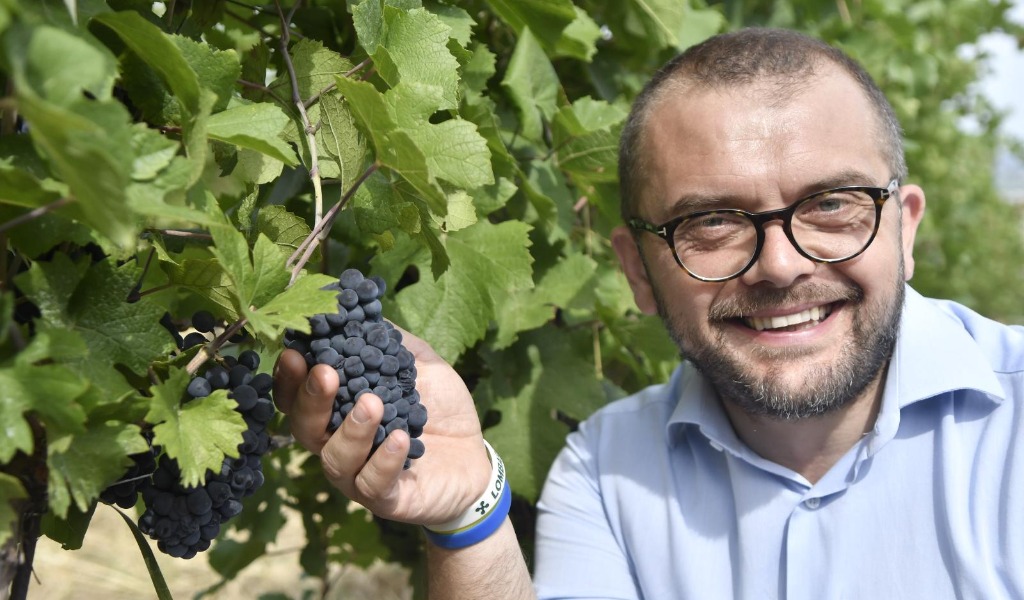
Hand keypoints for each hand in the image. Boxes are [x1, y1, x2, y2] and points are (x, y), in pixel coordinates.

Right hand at [273, 326, 491, 526]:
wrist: (475, 459)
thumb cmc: (440, 408)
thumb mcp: (419, 364)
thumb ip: (389, 341)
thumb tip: (359, 307)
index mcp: (338, 411)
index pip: (298, 397)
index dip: (290, 377)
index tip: (294, 351)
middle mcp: (338, 444)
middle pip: (304, 427)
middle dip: (311, 399)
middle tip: (326, 373)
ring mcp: (359, 475)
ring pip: (335, 459)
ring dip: (351, 430)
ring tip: (372, 403)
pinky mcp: (386, 499)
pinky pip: (373, 484)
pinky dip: (383, 460)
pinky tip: (400, 438)